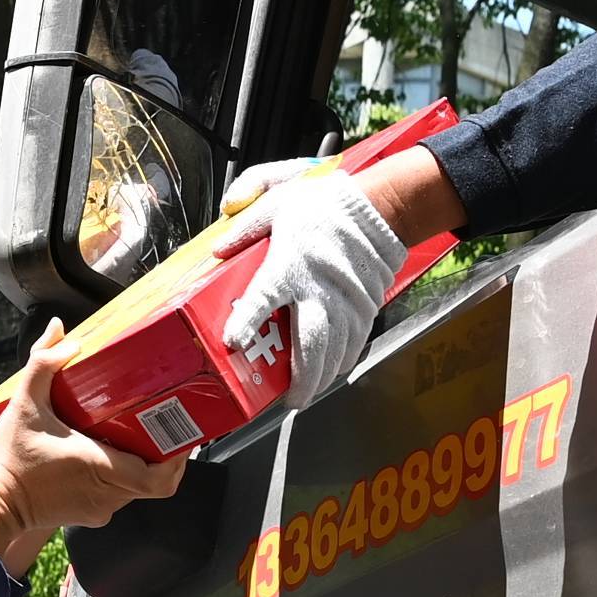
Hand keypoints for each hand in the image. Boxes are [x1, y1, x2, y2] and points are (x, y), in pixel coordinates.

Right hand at [0, 320, 184, 570]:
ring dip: (139, 465)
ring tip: (133, 434)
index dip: (178, 460)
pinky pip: (117, 497)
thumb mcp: (23, 403)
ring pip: (136, 489)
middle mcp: (107, 495)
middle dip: (163, 455)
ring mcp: (99, 510)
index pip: (159, 477)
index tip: (183, 437)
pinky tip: (106, 454)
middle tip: (163, 426)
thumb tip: (61, 332)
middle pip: (154, 481)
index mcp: (100, 467)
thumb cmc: (10, 460)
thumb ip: (42, 362)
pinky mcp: (89, 517)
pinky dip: (119, 478)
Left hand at [217, 165, 407, 411]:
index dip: (248, 320)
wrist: (378, 206)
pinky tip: (333, 371)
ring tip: (306, 395)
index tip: (233, 342)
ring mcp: (346, 302)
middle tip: (290, 401)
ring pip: (335, 351)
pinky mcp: (366, 307)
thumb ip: (245, 221)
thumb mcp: (276, 196)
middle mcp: (318, 289)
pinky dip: (343, 361)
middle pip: (311, 343)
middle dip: (301, 378)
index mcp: (288, 264)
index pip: (263, 296)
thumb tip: (219, 247)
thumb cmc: (325, 203)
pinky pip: (354, 343)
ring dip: (322, 377)